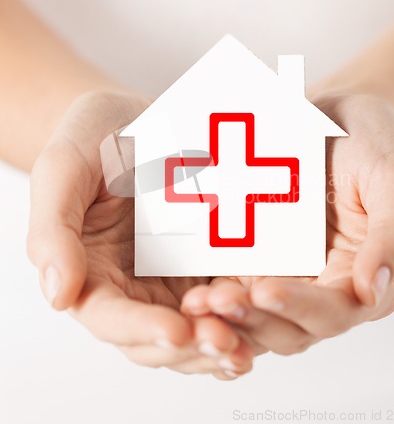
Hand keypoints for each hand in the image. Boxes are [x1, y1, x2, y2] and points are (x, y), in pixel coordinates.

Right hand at [27, 90, 252, 378]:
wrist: (135, 119)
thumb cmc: (93, 139)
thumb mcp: (64, 170)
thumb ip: (54, 231)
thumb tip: (58, 296)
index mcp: (92, 274)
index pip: (111, 318)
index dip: (141, 329)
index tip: (176, 331)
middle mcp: (133, 287)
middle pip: (159, 339)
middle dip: (192, 345)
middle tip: (227, 341)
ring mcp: (173, 278)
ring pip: (196, 329)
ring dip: (223, 341)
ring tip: (251, 339)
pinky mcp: (206, 263)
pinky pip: (226, 297)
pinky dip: (245, 313)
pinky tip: (268, 309)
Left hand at [181, 93, 393, 355]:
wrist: (330, 116)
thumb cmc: (370, 142)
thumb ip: (393, 235)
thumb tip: (371, 290)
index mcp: (362, 276)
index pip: (334, 311)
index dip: (300, 308)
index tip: (265, 290)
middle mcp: (323, 285)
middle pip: (288, 326)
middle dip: (253, 319)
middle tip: (216, 300)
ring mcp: (286, 273)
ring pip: (256, 314)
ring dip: (226, 316)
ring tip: (197, 301)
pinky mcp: (256, 258)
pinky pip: (234, 284)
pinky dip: (215, 293)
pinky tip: (191, 286)